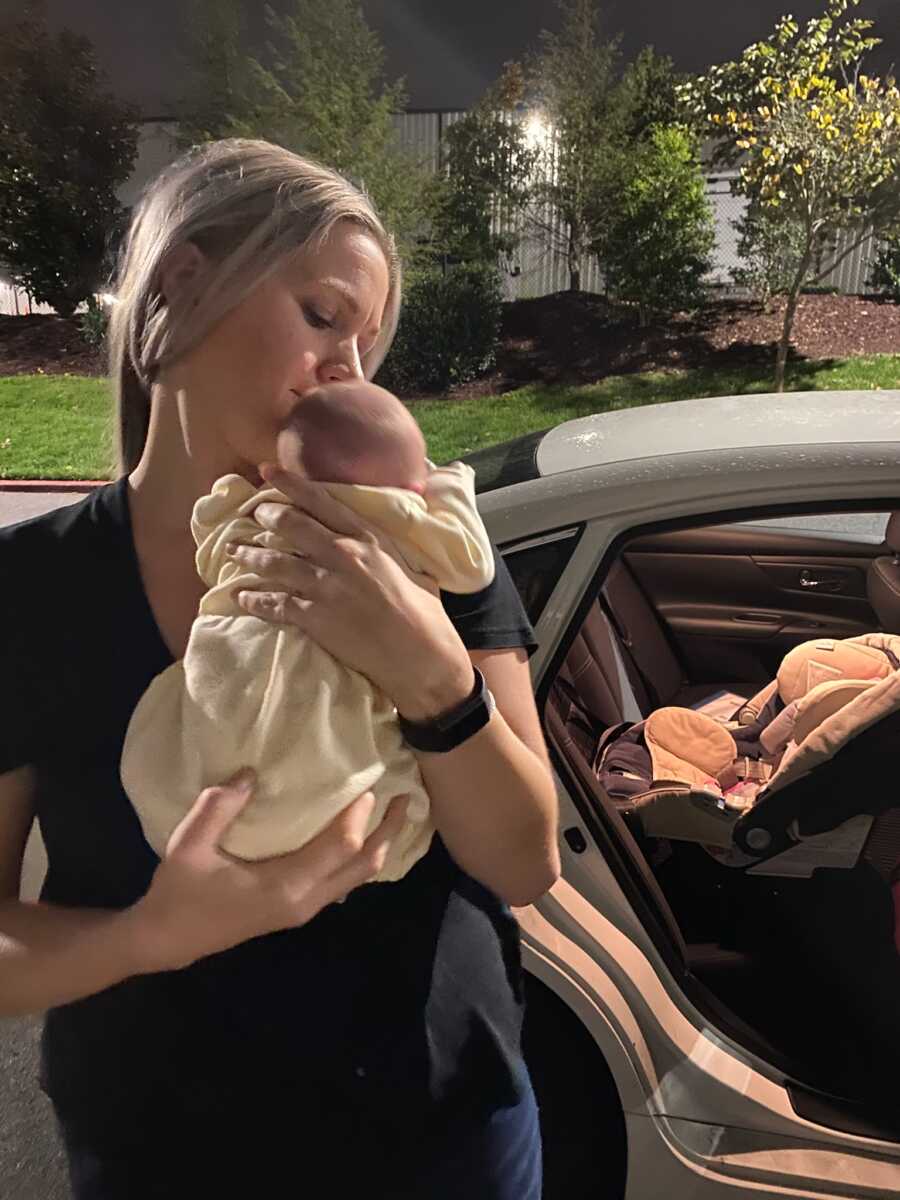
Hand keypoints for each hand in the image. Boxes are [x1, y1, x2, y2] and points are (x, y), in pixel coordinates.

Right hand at [125, 768, 409, 973]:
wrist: (167, 940)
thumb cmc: (179, 893)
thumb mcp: (188, 845)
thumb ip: (219, 807)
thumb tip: (250, 773)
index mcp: (286, 886)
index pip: (339, 846)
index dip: (357, 815)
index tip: (368, 783)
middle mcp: (305, 900)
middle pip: (363, 864)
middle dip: (388, 831)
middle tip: (408, 798)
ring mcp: (304, 908)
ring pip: (356, 876)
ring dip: (378, 845)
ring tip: (394, 815)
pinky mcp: (297, 909)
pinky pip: (343, 881)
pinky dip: (359, 858)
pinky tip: (361, 839)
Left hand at [229, 464, 474, 716]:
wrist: (418, 653)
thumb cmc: (422, 611)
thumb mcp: (406, 565)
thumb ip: (382, 549)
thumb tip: (371, 541)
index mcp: (367, 539)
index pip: (321, 502)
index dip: (289, 484)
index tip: (267, 470)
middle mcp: (342, 555)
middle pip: (290, 525)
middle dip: (264, 516)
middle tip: (252, 515)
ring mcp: (325, 586)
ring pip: (274, 562)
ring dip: (248, 554)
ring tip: (233, 550)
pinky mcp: (314, 617)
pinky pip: (272, 603)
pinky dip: (252, 599)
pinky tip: (239, 596)